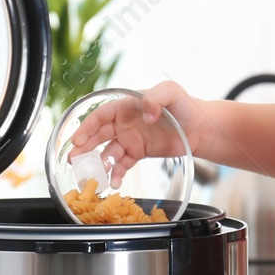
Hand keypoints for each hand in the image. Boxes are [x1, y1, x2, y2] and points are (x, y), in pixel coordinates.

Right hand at [67, 81, 209, 186]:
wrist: (200, 128)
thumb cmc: (185, 106)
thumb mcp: (171, 92)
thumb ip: (157, 97)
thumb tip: (147, 113)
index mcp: (126, 105)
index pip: (100, 116)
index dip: (87, 127)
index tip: (78, 141)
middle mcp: (124, 122)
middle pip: (98, 135)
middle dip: (84, 147)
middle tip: (73, 160)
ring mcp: (130, 139)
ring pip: (107, 152)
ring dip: (97, 164)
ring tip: (91, 176)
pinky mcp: (138, 153)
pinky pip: (122, 164)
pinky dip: (116, 173)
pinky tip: (114, 182)